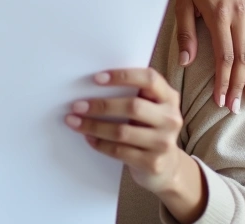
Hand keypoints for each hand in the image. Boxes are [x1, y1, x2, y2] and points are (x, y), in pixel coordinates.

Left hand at [65, 68, 196, 198]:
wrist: (166, 167)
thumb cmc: (150, 129)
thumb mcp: (150, 109)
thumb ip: (134, 95)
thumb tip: (91, 85)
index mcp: (169, 98)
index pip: (149, 79)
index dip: (123, 76)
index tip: (97, 78)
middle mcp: (170, 119)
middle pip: (133, 107)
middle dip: (101, 105)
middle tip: (77, 105)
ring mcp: (164, 143)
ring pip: (122, 132)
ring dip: (93, 126)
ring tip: (73, 121)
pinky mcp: (153, 163)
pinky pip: (119, 151)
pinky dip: (100, 144)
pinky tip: (88, 138)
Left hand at [170, 0, 244, 110]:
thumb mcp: (181, 4)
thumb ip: (186, 34)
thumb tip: (186, 63)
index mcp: (220, 15)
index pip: (225, 57)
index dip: (224, 81)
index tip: (220, 101)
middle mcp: (239, 15)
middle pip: (243, 58)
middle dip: (239, 86)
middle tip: (234, 110)